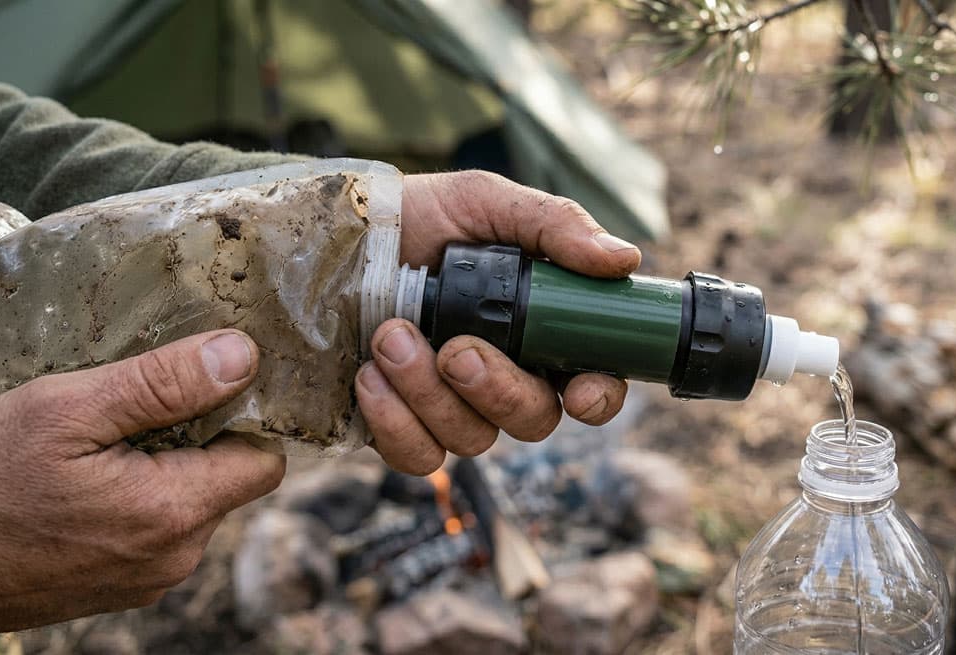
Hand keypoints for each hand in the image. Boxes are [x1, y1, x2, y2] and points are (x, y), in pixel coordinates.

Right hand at [0, 330, 284, 631]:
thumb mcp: (68, 410)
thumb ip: (163, 384)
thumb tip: (242, 357)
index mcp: (174, 513)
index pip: (265, 461)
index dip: (243, 418)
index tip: (202, 389)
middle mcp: (175, 558)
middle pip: (228, 481)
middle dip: (196, 440)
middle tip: (131, 414)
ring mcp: (147, 580)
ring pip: (191, 505)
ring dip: (163, 469)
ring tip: (100, 450)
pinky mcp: (120, 589)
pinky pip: (156, 532)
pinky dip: (136, 501)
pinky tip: (87, 483)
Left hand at [356, 171, 641, 473]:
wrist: (332, 236)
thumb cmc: (418, 216)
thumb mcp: (486, 202)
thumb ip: (555, 225)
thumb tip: (623, 259)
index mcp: (538, 330)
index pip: (592, 383)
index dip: (598, 396)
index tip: (582, 391)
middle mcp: (503, 376)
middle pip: (533, 420)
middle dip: (497, 389)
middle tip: (456, 349)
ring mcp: (452, 407)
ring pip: (473, 439)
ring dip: (430, 393)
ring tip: (390, 336)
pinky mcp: (401, 428)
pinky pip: (419, 456)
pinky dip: (395, 423)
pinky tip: (368, 376)